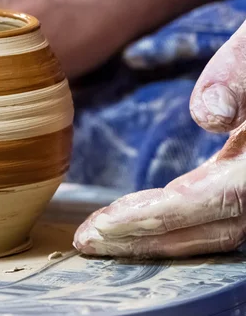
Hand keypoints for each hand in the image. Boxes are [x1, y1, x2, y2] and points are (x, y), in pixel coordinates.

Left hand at [74, 19, 245, 256]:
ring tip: (101, 237)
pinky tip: (134, 219)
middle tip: (86, 241)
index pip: (209, 202)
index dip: (153, 218)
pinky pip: (211, 218)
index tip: (102, 225)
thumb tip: (209, 116)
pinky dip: (170, 225)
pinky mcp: (243, 182)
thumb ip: (240, 73)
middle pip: (206, 230)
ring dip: (152, 238)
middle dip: (142, 238)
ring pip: (211, 232)